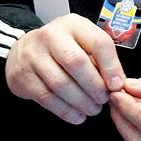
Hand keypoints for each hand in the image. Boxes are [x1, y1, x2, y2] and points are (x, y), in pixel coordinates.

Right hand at [6, 14, 125, 123]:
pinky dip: (65, 110)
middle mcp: (51, 35)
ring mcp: (33, 55)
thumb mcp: (81, 43)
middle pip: (77, 63)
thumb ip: (99, 59)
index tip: (117, 85)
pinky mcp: (23, 75)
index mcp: (73, 24)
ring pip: (61, 83)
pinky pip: (46, 98)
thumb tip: (116, 84)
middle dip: (94, 87)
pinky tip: (76, 115)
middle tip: (103, 100)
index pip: (98, 43)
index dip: (111, 67)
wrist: (23, 50)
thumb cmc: (60, 48)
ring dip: (81, 102)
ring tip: (92, 109)